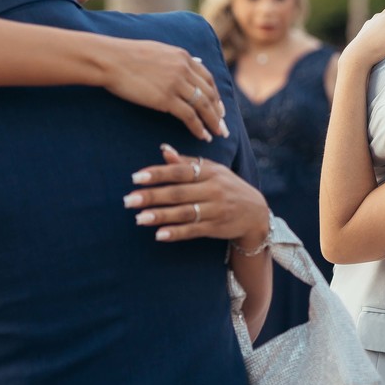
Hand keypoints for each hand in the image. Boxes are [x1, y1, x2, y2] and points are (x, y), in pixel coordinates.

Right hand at [100, 40, 226, 142]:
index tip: (219, 108)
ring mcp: (176, 84)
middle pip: (209, 94)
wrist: (111, 60)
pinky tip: (202, 136)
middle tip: (223, 126)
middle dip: (218, 112)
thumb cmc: (127, 55)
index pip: (207, 78)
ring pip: (203, 106)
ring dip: (213, 122)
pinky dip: (198, 127)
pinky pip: (189, 116)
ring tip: (217, 134)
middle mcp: (184, 69)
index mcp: (183, 56)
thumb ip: (175, 59)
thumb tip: (188, 63)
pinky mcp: (166, 98)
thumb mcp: (157, 50)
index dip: (215, 95)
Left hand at [124, 144, 268, 248]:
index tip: (135, 177)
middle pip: (178, 193)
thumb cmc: (227, 187)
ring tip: (139, 218)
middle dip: (152, 196)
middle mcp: (213, 190)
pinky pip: (193, 230)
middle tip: (128, 200)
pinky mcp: (216, 227)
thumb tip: (164, 150)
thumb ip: (187, 163)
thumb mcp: (212, 170)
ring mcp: (215, 210)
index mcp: (209, 172)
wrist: (256, 212)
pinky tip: (159, 234)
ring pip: (184, 213)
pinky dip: (176, 233)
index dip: (157, 174)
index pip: (179, 172)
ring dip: (160, 216)